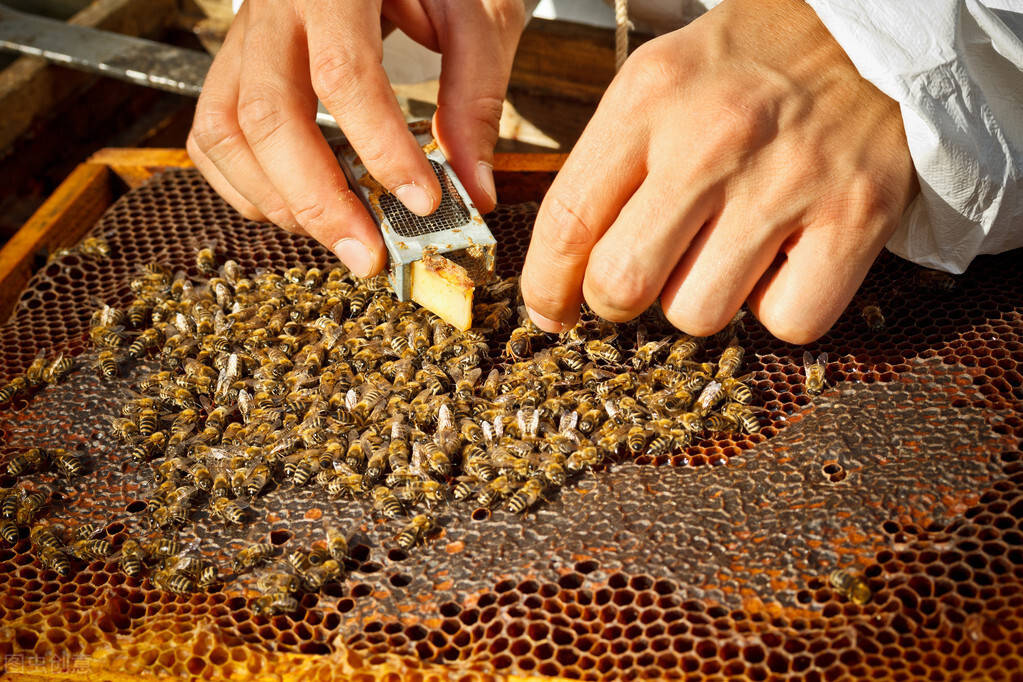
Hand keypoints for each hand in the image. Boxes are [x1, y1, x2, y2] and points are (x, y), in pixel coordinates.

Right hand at [188, 0, 523, 276]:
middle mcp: (273, 7)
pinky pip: (212, 135)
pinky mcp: (235, 66)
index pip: (344, 74)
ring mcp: (244, 38)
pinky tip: (299, 210)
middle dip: (318, 200)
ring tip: (339, 236)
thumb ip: (473, 99)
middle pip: (266, 115)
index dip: (381, 148)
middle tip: (369, 256)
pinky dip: (248, 187)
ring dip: (278, 201)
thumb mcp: (476, 18)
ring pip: (224, 131)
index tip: (424, 203)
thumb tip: (474, 194)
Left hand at [520, 0, 917, 343]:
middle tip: (641, 278)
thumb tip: (567, 271)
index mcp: (649, 98)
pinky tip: (782, 264)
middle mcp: (712, 140)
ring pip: (699, 314)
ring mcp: (788, 182)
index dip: (546, 286)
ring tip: (724, 252)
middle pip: (622, 284)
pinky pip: (790, 322)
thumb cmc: (753, 63)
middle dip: (617, 299)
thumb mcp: (660, 79)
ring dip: (702, 300)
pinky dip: (781, 309)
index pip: (567, 221)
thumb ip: (608, 165)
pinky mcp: (858, 218)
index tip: (550, 310)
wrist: (876, 28)